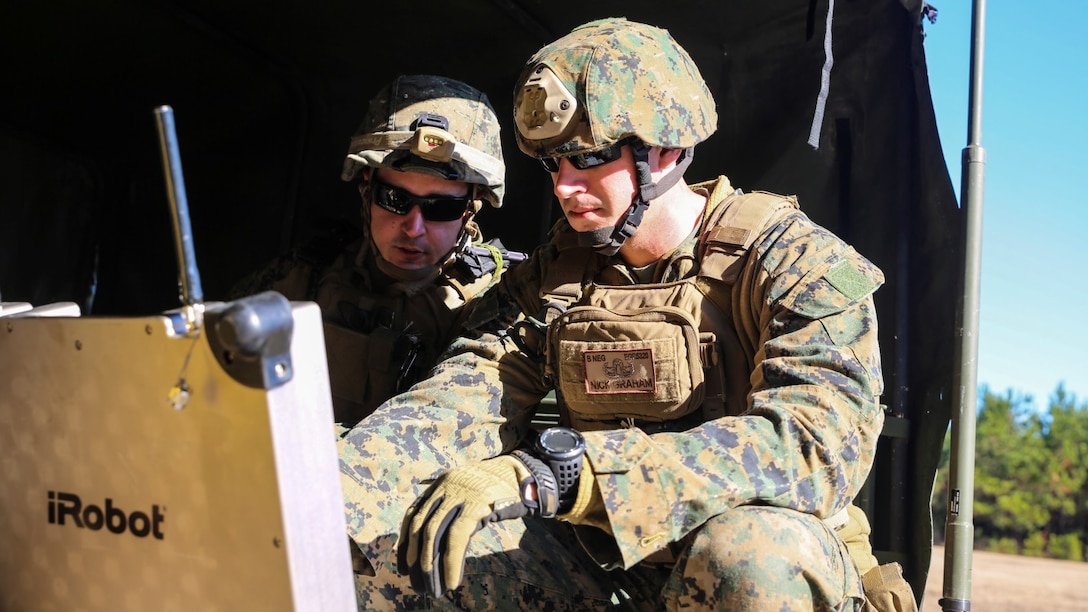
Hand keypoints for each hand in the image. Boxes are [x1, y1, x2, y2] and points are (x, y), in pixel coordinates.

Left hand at [397, 453, 554, 595]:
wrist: (524, 474)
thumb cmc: (497, 487)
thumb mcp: (467, 490)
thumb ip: (450, 504)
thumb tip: (435, 535)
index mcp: (440, 484)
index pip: (413, 514)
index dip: (404, 541)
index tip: (403, 565)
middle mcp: (445, 486)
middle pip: (420, 526)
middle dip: (415, 557)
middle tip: (416, 582)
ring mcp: (460, 494)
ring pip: (434, 533)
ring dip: (430, 564)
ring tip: (433, 587)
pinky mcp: (476, 505)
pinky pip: (456, 538)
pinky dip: (451, 562)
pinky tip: (452, 580)